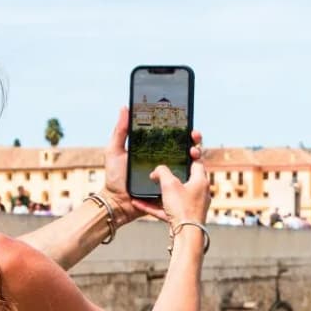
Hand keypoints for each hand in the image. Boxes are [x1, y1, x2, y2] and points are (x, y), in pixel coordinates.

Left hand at [103, 107, 207, 222]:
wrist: (118, 203)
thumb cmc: (115, 177)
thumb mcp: (114, 150)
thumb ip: (120, 130)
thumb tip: (125, 107)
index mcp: (152, 151)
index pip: (170, 137)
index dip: (181, 130)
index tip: (187, 124)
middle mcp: (162, 161)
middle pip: (183, 148)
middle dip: (193, 141)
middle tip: (194, 136)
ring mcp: (168, 176)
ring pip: (188, 164)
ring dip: (195, 155)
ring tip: (194, 152)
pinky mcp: (171, 190)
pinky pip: (184, 182)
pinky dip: (192, 175)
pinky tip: (195, 166)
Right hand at [153, 143, 210, 228]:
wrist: (187, 236)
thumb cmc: (182, 208)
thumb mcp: (169, 184)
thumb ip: (162, 171)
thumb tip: (157, 170)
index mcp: (200, 180)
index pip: (197, 161)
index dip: (191, 151)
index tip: (186, 145)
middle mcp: (199, 192)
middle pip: (186, 176)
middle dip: (173, 171)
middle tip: (163, 165)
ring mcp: (192, 206)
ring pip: (174, 193)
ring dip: (161, 189)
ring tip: (149, 183)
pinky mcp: (183, 217)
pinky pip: (166, 208)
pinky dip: (154, 205)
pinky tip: (139, 204)